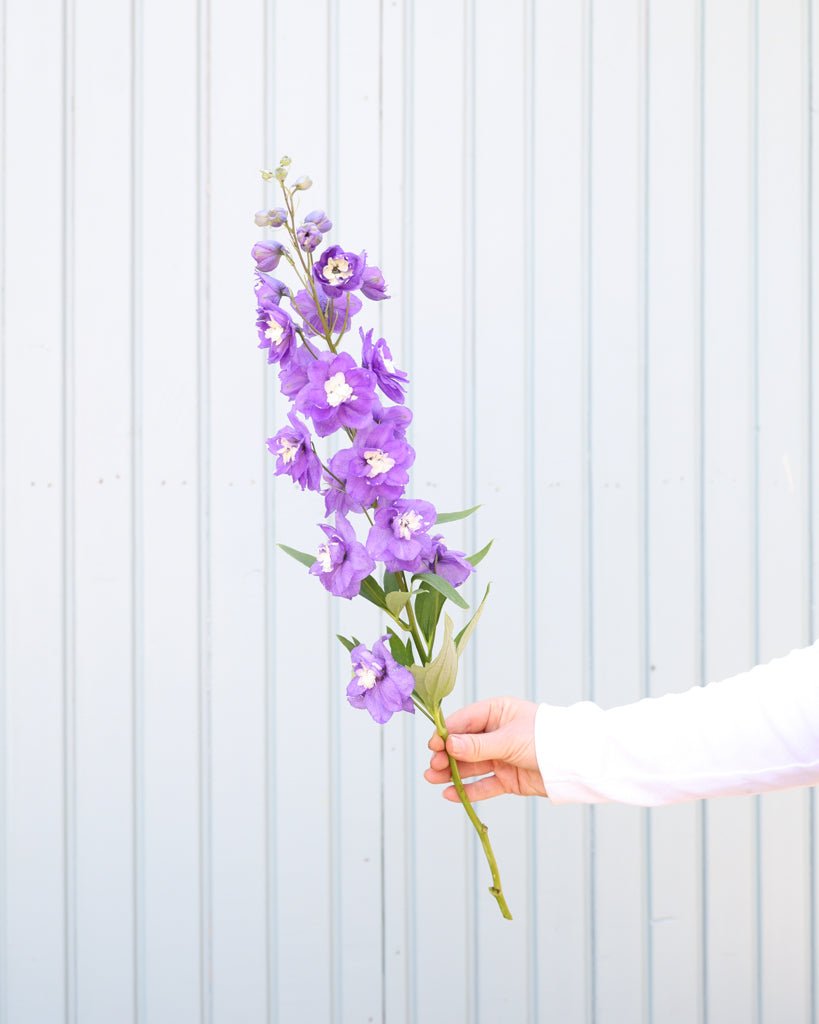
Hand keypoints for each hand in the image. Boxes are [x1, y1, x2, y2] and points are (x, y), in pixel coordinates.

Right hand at [424, 697, 546, 801]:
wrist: (574, 763)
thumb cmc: (543, 738)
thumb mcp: (508, 739)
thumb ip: (478, 745)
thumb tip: (448, 744)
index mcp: (497, 712)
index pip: (464, 721)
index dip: (446, 733)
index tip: (432, 745)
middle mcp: (496, 733)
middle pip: (464, 745)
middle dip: (446, 755)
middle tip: (433, 766)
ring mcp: (501, 757)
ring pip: (470, 766)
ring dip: (451, 772)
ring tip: (432, 779)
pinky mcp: (507, 779)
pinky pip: (483, 785)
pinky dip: (467, 791)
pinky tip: (450, 794)